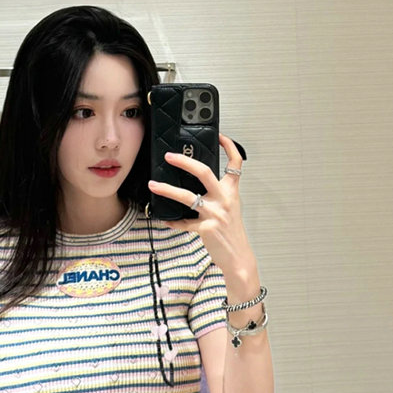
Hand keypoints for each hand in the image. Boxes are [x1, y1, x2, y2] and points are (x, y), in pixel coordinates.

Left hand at [147, 133, 255, 276]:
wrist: (238, 256)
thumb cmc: (232, 233)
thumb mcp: (230, 208)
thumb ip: (217, 195)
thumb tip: (199, 185)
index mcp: (231, 192)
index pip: (235, 163)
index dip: (229, 146)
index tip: (220, 135)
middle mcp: (224, 199)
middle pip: (204, 172)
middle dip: (184, 162)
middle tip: (169, 156)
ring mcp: (214, 213)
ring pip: (187, 196)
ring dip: (167, 189)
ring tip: (153, 185)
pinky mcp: (206, 228)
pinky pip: (184, 222)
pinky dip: (173, 221)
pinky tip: (165, 220)